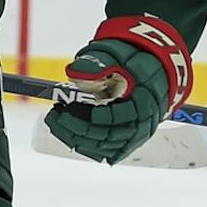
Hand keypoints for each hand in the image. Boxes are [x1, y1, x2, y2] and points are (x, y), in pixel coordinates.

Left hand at [41, 16, 190, 165]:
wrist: (152, 69)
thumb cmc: (134, 62)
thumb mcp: (119, 56)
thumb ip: (100, 64)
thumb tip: (77, 72)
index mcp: (144, 102)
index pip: (116, 118)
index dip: (90, 117)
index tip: (67, 108)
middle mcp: (143, 124)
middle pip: (107, 136)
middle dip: (76, 128)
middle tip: (54, 116)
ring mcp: (136, 135)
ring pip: (105, 148)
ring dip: (77, 138)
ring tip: (57, 123)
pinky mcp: (129, 140)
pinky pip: (108, 151)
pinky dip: (88, 147)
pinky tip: (70, 136)